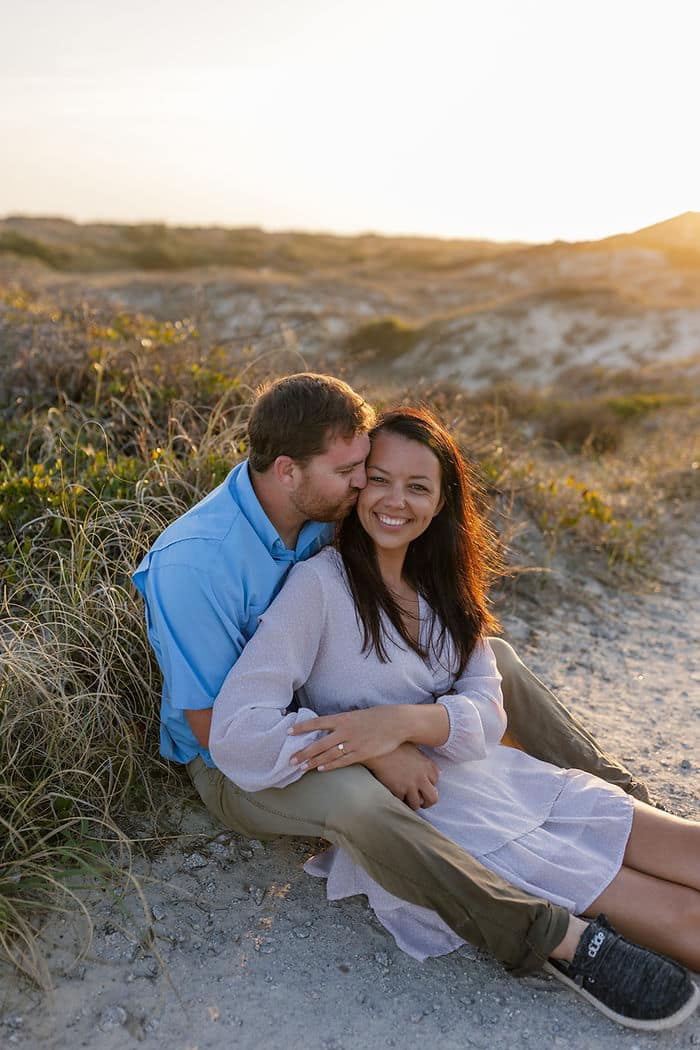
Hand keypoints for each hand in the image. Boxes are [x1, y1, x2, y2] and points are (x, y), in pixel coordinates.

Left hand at [288, 706, 410, 771]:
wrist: (397, 722)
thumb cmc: (377, 717)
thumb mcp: (357, 715)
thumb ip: (343, 722)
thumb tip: (331, 727)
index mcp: (342, 718)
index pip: (317, 722)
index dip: (302, 727)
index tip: (288, 732)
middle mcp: (344, 730)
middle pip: (319, 743)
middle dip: (303, 752)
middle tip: (290, 760)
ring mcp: (353, 743)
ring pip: (328, 755)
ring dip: (313, 762)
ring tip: (301, 767)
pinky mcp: (362, 753)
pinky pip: (343, 761)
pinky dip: (330, 766)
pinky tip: (320, 770)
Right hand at [366, 745, 439, 809]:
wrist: (377, 749)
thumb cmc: (394, 745)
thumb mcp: (413, 748)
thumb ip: (422, 760)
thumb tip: (425, 767)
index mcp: (427, 765)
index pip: (436, 780)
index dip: (429, 783)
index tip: (423, 784)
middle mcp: (422, 777)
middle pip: (433, 798)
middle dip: (427, 802)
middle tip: (421, 802)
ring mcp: (410, 785)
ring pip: (417, 804)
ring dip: (412, 803)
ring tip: (406, 799)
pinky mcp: (398, 790)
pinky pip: (402, 802)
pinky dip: (399, 800)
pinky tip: (395, 794)